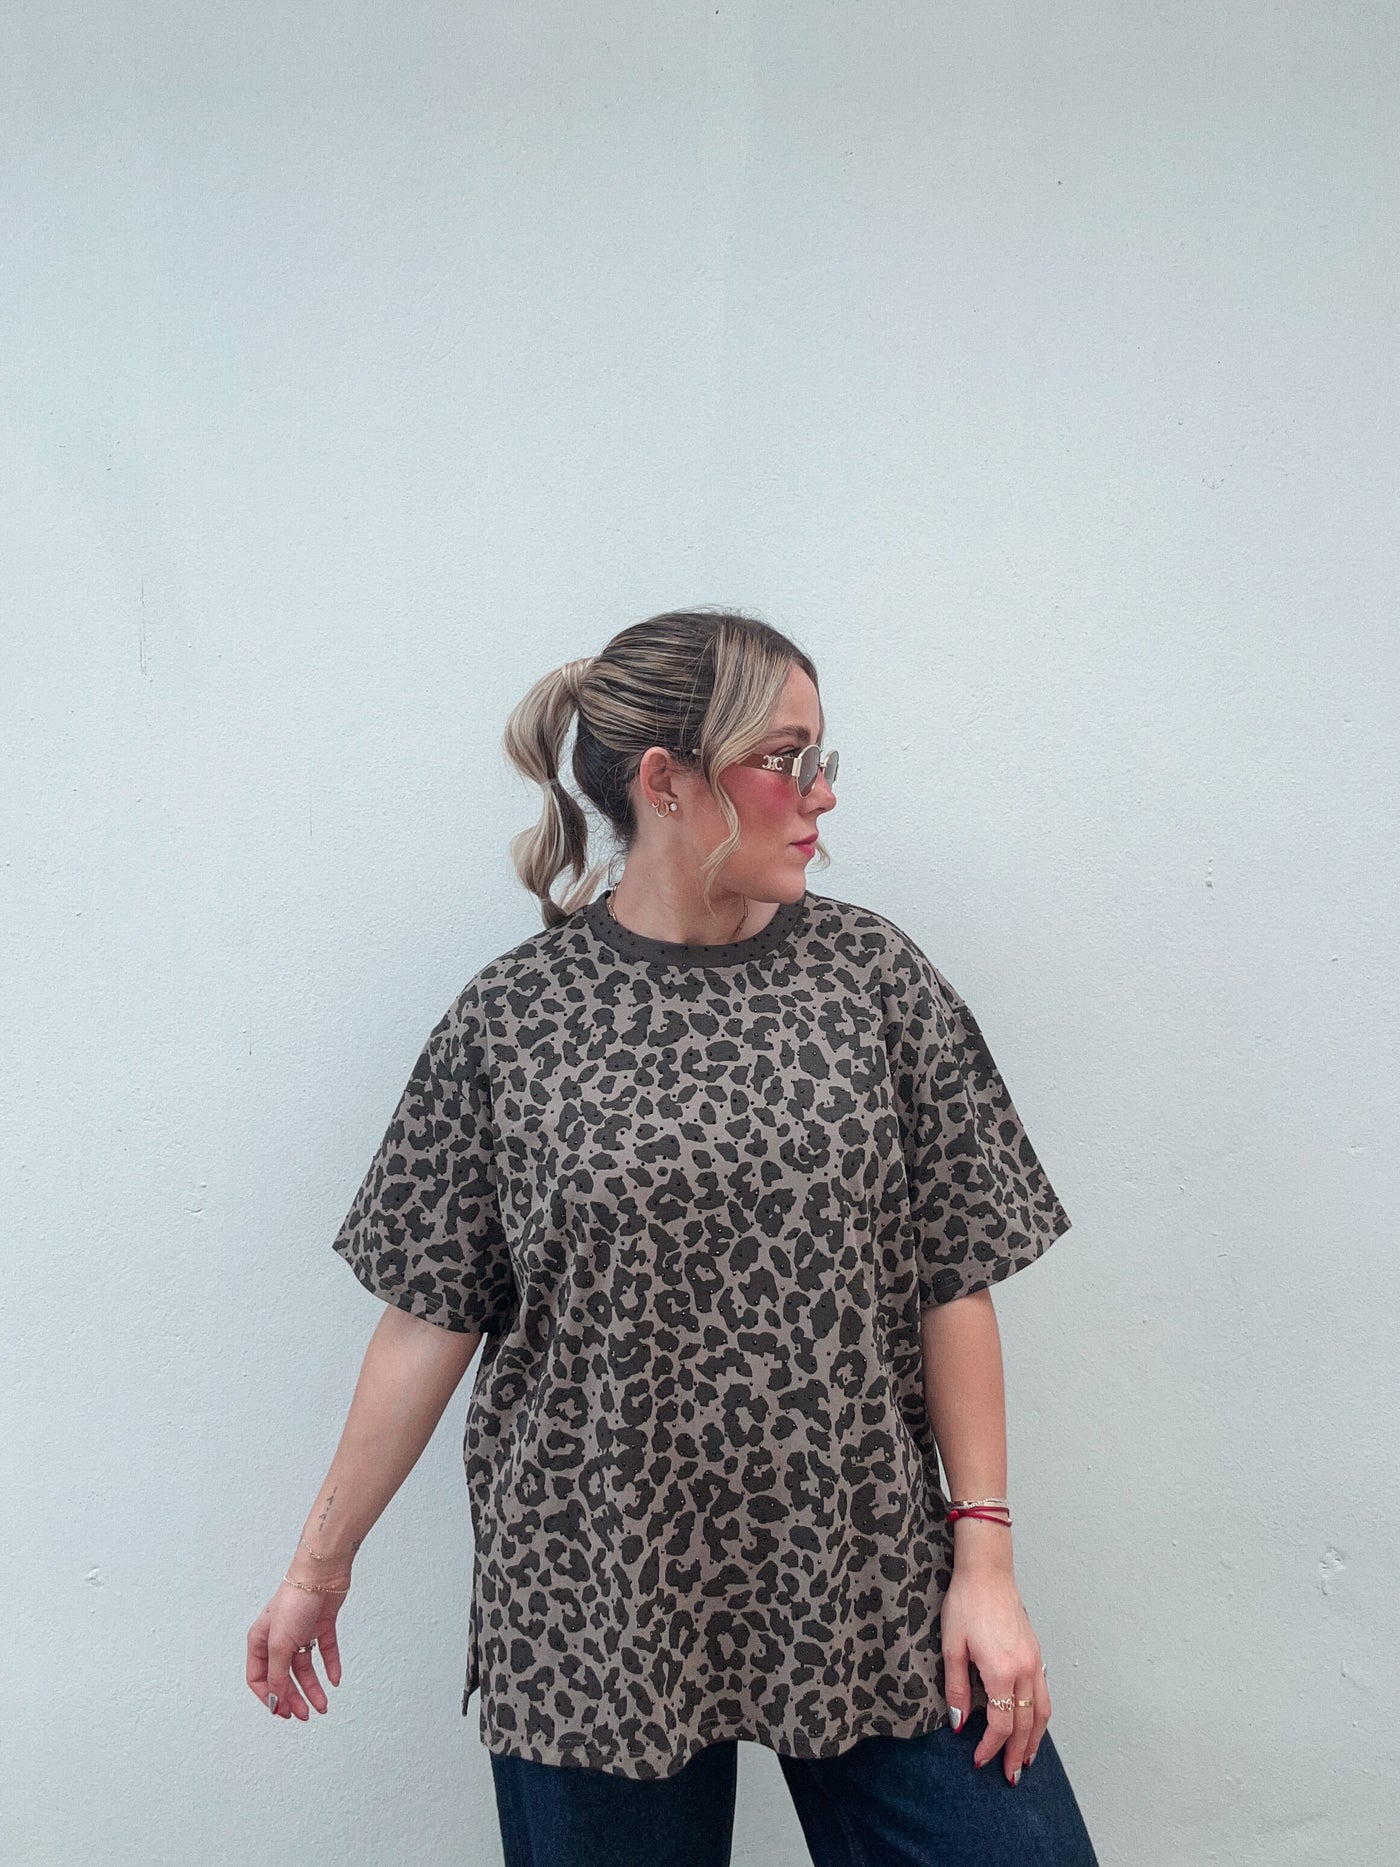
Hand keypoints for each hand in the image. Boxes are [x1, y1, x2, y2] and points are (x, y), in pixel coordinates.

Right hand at [246, 1578, 346, 1720]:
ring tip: (323, 1706)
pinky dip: (330, 1666)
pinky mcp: (321, 1626)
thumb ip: (277, 1675)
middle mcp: (278, 1639)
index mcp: (260, 1642)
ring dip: (313, 1688)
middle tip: (305, 1715)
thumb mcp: (280, 1644)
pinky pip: (325, 1652)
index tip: (284, 1712)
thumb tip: (276, 1701)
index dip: (270, 1698)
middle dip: (294, 1698)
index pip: (259, 1679)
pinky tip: (335, 1680)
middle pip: (283, 1677)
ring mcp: (301, 1633)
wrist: (322, 1574)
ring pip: (305, 1668)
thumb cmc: (294, 1603)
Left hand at [940, 1564, 1049, 1780]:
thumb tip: (959, 1724)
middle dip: (1017, 1753)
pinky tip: (1033, 1725)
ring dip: (1035, 1740)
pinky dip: (1040, 1716)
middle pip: (1026, 1724)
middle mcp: (1024, 1669)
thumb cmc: (965, 1604)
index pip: (1001, 1723)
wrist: (987, 1572)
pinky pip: (1043, 1693)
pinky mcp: (1036, 1652)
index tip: (979, 1761)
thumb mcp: (951, 1647)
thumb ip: (955, 1689)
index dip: (990, 1746)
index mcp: (1001, 1670)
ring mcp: (1034, 1660)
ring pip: (1042, 1711)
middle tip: (1010, 1777)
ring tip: (1026, 1760)